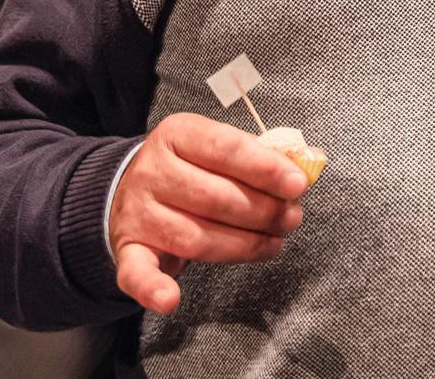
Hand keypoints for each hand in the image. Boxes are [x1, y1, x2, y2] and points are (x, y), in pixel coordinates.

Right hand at [108, 112, 308, 313]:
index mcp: (178, 135)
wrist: (128, 190)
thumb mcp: (217, 149)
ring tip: (274, 244)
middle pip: (214, 197)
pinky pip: (137, 272)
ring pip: (195, 237)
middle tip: (292, 219)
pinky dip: (153, 288)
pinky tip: (171, 299)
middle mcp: (152, 171)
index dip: (265, 168)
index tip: (298, 185)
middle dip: (263, 211)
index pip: (226, 148)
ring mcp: (137, 212)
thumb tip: (307, 162)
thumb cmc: (190, 168)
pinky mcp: (127, 249)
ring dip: (243, 246)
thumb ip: (259, 156)